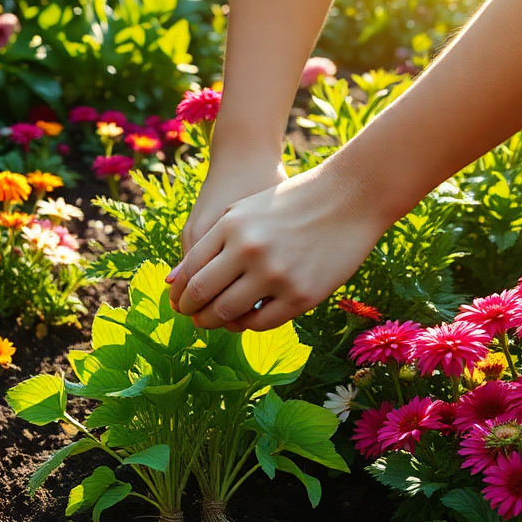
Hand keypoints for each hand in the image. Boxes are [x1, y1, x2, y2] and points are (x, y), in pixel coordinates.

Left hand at [166, 165, 388, 331]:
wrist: (349, 196)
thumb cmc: (290, 202)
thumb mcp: (243, 210)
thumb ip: (208, 243)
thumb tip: (172, 282)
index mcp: (230, 227)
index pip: (190, 270)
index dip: (180, 293)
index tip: (181, 302)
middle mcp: (248, 250)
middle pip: (203, 294)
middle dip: (192, 312)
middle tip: (193, 317)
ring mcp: (276, 274)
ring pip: (228, 314)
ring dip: (215, 323)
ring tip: (215, 321)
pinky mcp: (301, 295)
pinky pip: (262, 323)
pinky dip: (248, 324)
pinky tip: (248, 318)